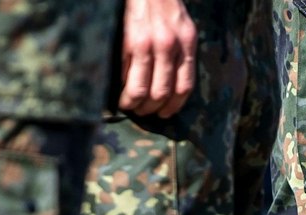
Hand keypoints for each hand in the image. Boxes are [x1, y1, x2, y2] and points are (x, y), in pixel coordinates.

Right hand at [118, 0, 196, 117]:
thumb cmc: (163, 3)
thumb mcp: (182, 25)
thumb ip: (180, 50)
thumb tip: (171, 82)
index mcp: (186, 43)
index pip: (184, 86)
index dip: (174, 106)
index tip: (165, 113)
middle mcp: (169, 46)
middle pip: (162, 93)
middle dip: (152, 109)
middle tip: (144, 112)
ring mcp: (147, 44)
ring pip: (142, 90)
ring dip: (134, 104)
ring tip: (129, 105)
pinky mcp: (127, 42)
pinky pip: (126, 75)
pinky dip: (122, 87)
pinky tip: (119, 89)